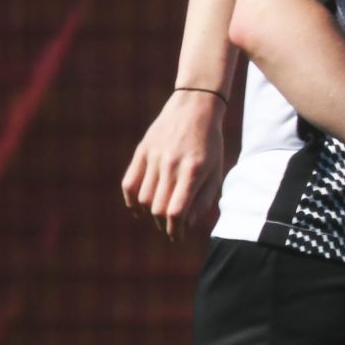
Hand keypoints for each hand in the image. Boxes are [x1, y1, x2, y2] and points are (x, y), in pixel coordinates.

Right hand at [120, 90, 229, 240]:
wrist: (194, 108)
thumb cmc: (210, 144)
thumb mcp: (215, 171)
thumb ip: (202, 200)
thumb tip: (185, 225)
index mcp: (193, 171)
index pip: (176, 211)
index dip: (175, 230)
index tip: (178, 237)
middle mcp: (171, 165)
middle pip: (158, 208)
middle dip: (164, 225)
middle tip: (171, 230)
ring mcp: (153, 158)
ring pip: (143, 199)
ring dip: (149, 214)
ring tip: (159, 217)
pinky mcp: (141, 151)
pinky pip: (128, 183)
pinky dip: (131, 200)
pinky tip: (138, 208)